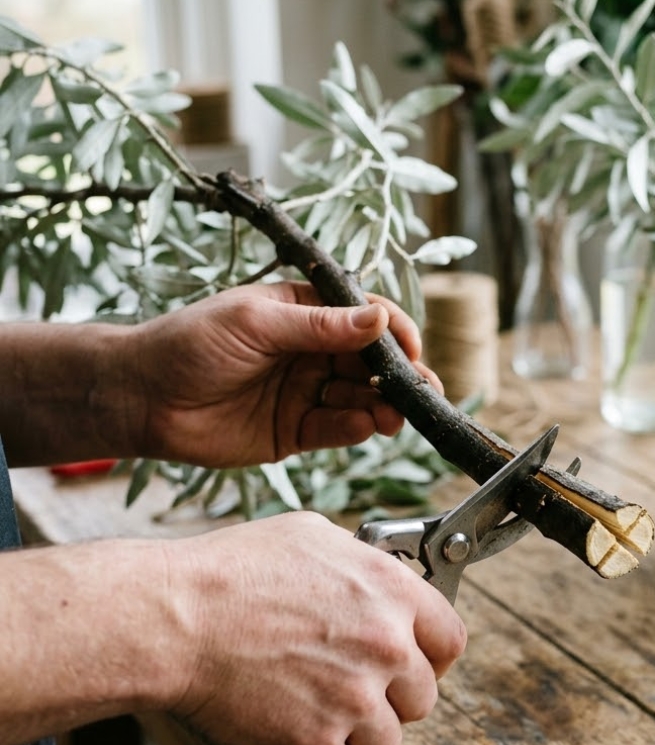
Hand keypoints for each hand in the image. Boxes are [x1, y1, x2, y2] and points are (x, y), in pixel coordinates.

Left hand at [129, 281, 440, 466]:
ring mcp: (306, 392)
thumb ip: (318, 326)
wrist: (143, 399)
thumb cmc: (190, 344)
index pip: (363, 318)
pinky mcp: (296, 431)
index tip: (411, 349)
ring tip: (395, 414)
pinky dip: (355, 429)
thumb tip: (377, 320)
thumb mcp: (256, 323)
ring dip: (383, 406)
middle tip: (421, 391)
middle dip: (399, 376)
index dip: (393, 332)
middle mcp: (312, 352)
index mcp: (305, 313)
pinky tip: (364, 427)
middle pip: (371, 362)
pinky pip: (336, 430)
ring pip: (361, 399)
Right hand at [167, 512, 466, 744]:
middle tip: (353, 685)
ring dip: (356, 734)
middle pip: (423, 697)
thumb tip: (378, 578)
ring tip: (318, 709)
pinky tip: (298, 742)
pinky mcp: (314, 744)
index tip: (416, 662)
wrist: (177, 616)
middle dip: (391, 696)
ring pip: (386, 742)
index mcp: (391, 592)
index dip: (433, 655)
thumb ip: (363, 562)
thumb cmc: (235, 569)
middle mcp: (385, 645)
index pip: (451, 639)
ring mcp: (354, 698)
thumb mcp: (314, 535)